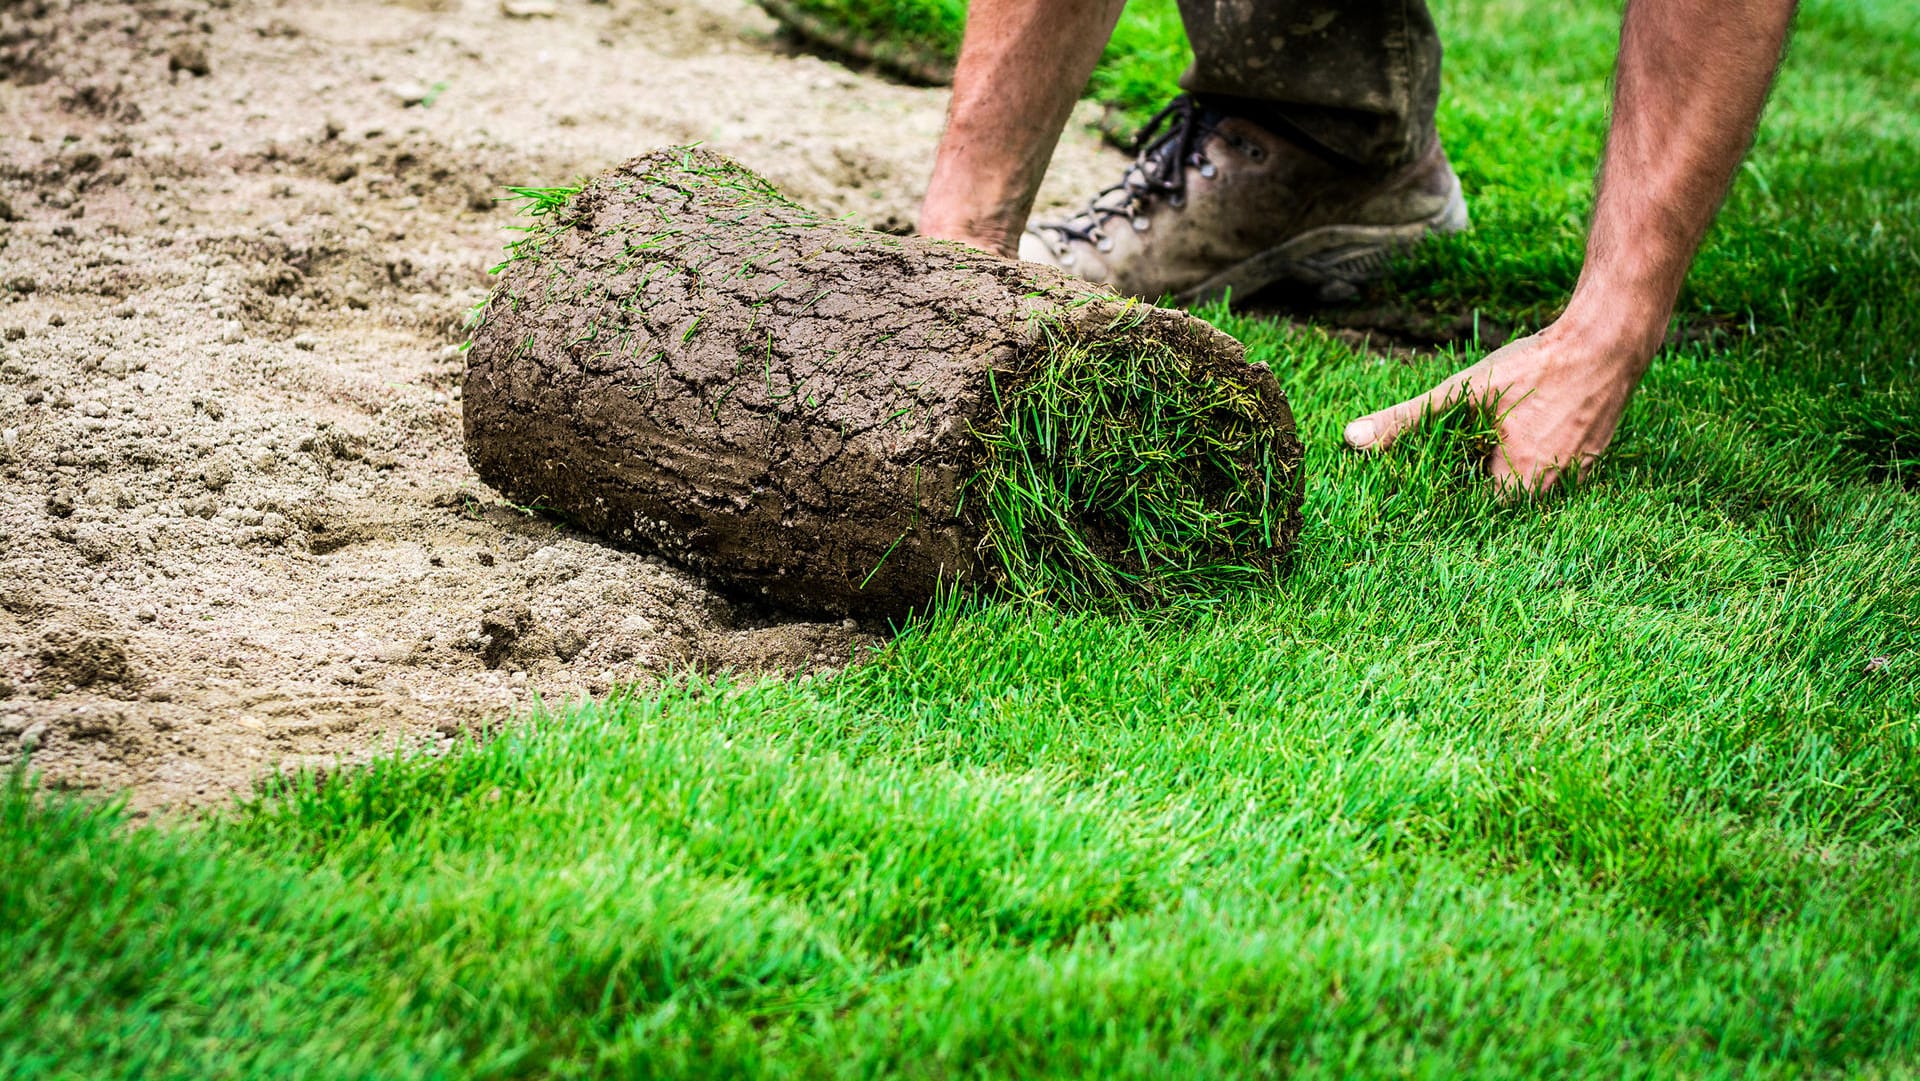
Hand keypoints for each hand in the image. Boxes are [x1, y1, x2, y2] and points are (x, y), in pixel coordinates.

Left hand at [1341, 320, 1654, 496]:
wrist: (1608, 340)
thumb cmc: (1535, 367)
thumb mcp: (1463, 392)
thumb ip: (1407, 421)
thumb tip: (1352, 441)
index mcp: (1516, 487)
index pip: (1467, 513)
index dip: (1445, 494)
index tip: (1431, 476)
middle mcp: (1551, 493)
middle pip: (1497, 501)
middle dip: (1474, 480)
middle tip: (1459, 450)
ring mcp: (1577, 479)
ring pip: (1527, 487)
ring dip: (1504, 469)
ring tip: (1489, 440)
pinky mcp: (1593, 460)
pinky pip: (1553, 473)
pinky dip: (1532, 457)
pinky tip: (1522, 430)